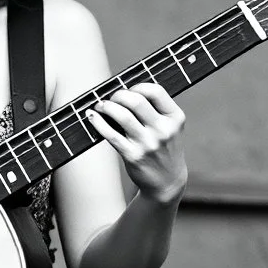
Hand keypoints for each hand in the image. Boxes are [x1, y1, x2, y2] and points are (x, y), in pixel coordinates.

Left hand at [85, 83, 187, 204]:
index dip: (138, 86)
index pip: (156, 91)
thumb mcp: (170, 128)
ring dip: (107, 106)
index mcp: (175, 118)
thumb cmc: (164, 149)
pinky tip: (92, 116)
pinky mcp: (133, 156)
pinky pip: (110, 134)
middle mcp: (163, 130)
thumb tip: (123, 92)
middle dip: (119, 95)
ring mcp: (148, 144)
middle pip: (136, 101)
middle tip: (112, 98)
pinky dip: (98, 122)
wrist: (167, 181)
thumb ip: (155, 110)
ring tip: (101, 105)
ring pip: (122, 115)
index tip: (129, 90)